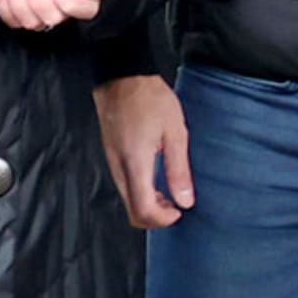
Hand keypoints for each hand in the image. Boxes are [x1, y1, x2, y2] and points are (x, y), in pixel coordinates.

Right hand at [96, 72, 195, 227]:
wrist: (123, 77)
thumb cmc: (151, 100)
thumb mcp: (175, 133)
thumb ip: (179, 170)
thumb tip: (186, 201)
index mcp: (135, 164)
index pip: (142, 210)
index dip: (162, 220)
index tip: (180, 212)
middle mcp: (119, 168)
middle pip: (132, 211)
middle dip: (156, 217)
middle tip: (178, 206)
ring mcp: (112, 162)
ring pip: (128, 199)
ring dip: (149, 204)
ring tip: (172, 192)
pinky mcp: (112, 156)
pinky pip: (125, 185)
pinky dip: (142, 192)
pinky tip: (158, 179)